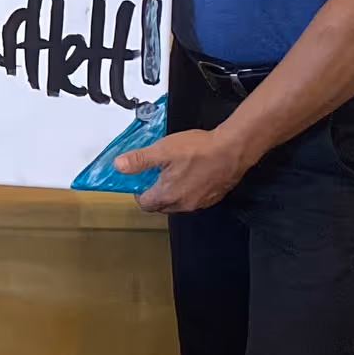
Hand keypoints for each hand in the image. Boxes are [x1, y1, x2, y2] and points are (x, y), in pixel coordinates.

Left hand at [114, 126, 246, 210]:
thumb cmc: (201, 149)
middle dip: (155, 192)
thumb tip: (120, 166)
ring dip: (172, 191)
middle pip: (160, 205)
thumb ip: (139, 160)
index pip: (144, 204)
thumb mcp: (163, 150)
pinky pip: (194, 198)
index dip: (139, 192)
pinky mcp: (213, 197)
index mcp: (168, 195)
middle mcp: (183, 204)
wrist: (233, 149)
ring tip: (174, 170)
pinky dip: (189, 189)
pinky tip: (193, 172)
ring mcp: (199, 203)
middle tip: (155, 174)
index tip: (139, 179)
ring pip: (178, 202)